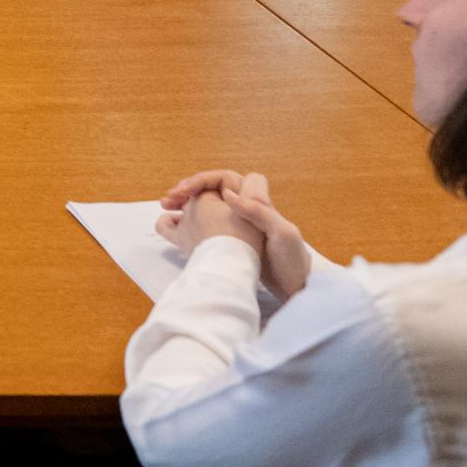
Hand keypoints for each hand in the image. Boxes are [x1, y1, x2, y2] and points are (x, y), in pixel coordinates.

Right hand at [156, 169, 315, 303]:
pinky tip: (178, 228)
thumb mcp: (282, 234)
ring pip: (206, 205)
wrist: (300, 288)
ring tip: (167, 211)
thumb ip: (259, 211)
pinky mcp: (234, 240)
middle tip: (167, 200)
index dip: (200, 180)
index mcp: (256, 202)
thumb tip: (228, 194)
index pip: (221, 178)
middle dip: (187, 191)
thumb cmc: (294, 261)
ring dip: (186, 204)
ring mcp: (239, 225)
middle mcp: (246, 209)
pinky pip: (207, 223)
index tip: (183, 191)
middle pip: (210, 189)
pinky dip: (191, 221)